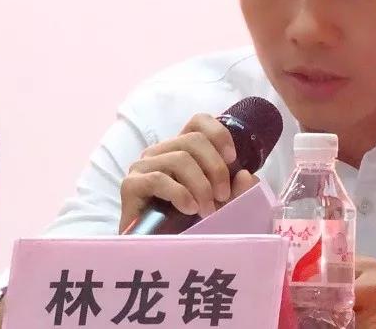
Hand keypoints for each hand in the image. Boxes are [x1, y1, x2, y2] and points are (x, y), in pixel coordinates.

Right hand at [119, 113, 258, 231]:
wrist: (157, 252)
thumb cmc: (189, 224)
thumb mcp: (221, 206)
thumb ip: (238, 191)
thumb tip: (245, 175)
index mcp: (182, 150)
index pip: (198, 122)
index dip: (218, 134)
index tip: (233, 159)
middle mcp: (161, 152)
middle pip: (193, 140)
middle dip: (215, 168)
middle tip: (223, 196)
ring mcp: (143, 167)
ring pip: (180, 159)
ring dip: (200, 185)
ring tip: (206, 210)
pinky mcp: (130, 185)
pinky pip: (158, 178)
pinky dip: (180, 194)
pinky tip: (189, 209)